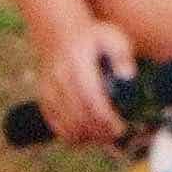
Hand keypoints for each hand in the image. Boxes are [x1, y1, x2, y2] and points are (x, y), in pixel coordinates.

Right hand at [36, 21, 135, 144]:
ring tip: (106, 136)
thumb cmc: (94, 37)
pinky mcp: (44, 101)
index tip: (120, 127)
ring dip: (87, 137)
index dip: (105, 117)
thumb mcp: (113, 37)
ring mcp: (49, 91)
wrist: (60, 34)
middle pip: (78, 115)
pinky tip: (89, 135)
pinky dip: (73, 137)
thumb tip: (128, 79)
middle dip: (99, 131)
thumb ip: (122, 56)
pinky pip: (57, 127)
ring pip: (66, 125)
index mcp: (78, 61)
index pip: (90, 96)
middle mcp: (59, 77)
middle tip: (116, 135)